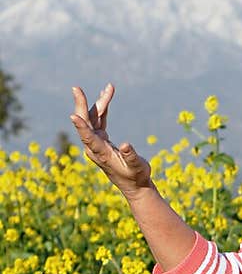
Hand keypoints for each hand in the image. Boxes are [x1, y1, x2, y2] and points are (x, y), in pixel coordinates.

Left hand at [69, 84, 151, 198]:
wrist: (135, 185)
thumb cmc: (136, 177)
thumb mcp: (137, 167)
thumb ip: (131, 156)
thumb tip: (127, 145)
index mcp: (101, 153)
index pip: (88, 138)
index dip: (81, 127)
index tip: (72, 115)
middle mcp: (95, 147)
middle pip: (85, 123)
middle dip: (81, 104)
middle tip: (76, 88)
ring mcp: (97, 143)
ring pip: (93, 119)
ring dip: (100, 103)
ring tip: (110, 87)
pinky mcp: (101, 140)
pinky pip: (99, 121)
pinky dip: (103, 109)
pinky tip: (106, 98)